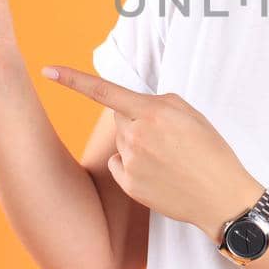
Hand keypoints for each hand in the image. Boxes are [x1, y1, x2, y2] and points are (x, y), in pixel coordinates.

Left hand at [38, 65, 264, 240]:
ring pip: (122, 143)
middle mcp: (136, 135)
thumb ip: (158, 103)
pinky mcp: (128, 184)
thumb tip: (133, 107)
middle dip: (138, 122)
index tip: (47, 71)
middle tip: (170, 139)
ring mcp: (130, 161)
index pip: (105, 91)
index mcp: (153, 112)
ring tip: (170, 160)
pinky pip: (119, 164)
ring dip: (139, 146)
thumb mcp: (191, 115)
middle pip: (120, 119)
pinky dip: (133, 167)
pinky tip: (159, 176)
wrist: (221, 197)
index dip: (73, 80)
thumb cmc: (211, 152)